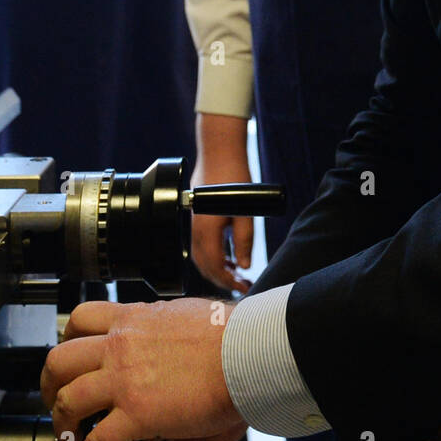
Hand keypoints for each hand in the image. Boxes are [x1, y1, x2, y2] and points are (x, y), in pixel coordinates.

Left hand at [40, 298, 245, 440]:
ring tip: (68, 438)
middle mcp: (122, 345)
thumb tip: (160, 353)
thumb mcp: (189, 319)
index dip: (68, 339)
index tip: (71, 354)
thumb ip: (166, 333)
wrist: (249, 351)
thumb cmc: (233, 335)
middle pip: (61, 358)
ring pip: (68, 399)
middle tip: (56, 398)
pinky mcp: (136, 413)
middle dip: (50, 383)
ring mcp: (124, 379)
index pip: (84, 318)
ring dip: (61, 422)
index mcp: (136, 318)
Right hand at [191, 117, 253, 293]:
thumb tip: (244, 265)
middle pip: (205, 266)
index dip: (228, 282)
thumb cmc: (234, 178)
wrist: (219, 153)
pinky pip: (201, 246)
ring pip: (202, 258)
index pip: (215, 267)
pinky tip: (229, 257)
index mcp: (207, 231)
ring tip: (237, 274)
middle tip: (242, 286)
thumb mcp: (246, 213)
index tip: (243, 288)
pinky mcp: (197, 219)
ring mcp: (194, 224)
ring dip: (218, 269)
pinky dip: (213, 256)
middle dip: (222, 280)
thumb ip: (244, 241)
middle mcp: (196, 230)